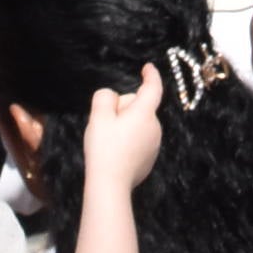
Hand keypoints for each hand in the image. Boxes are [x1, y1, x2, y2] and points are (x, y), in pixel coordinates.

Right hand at [83, 63, 166, 189]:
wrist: (111, 184)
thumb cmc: (104, 149)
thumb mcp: (98, 116)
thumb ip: (105, 97)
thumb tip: (112, 97)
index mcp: (145, 113)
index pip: (153, 88)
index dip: (151, 75)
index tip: (148, 68)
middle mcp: (155, 127)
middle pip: (139, 107)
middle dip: (124, 108)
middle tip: (106, 123)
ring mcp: (154, 144)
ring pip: (139, 124)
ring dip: (126, 125)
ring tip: (109, 141)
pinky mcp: (150, 158)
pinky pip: (139, 139)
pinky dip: (129, 140)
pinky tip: (116, 153)